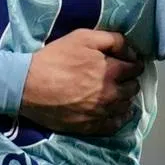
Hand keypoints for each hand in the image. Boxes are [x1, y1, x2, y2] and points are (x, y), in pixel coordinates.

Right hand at [19, 28, 142, 136]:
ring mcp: (101, 112)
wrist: (28, 85)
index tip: (128, 63)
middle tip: (120, 78)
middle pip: (133, 88)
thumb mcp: (82, 37)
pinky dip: (118, 118)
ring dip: (124, 99)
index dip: (133, 64)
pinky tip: (112, 112)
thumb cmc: (55, 58)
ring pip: (126, 107)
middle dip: (129, 81)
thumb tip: (132, 51)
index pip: (136, 68)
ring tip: (115, 94)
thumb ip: (112, 40)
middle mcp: (111, 94)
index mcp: (112, 71)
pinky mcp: (90, 127)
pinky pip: (114, 125)